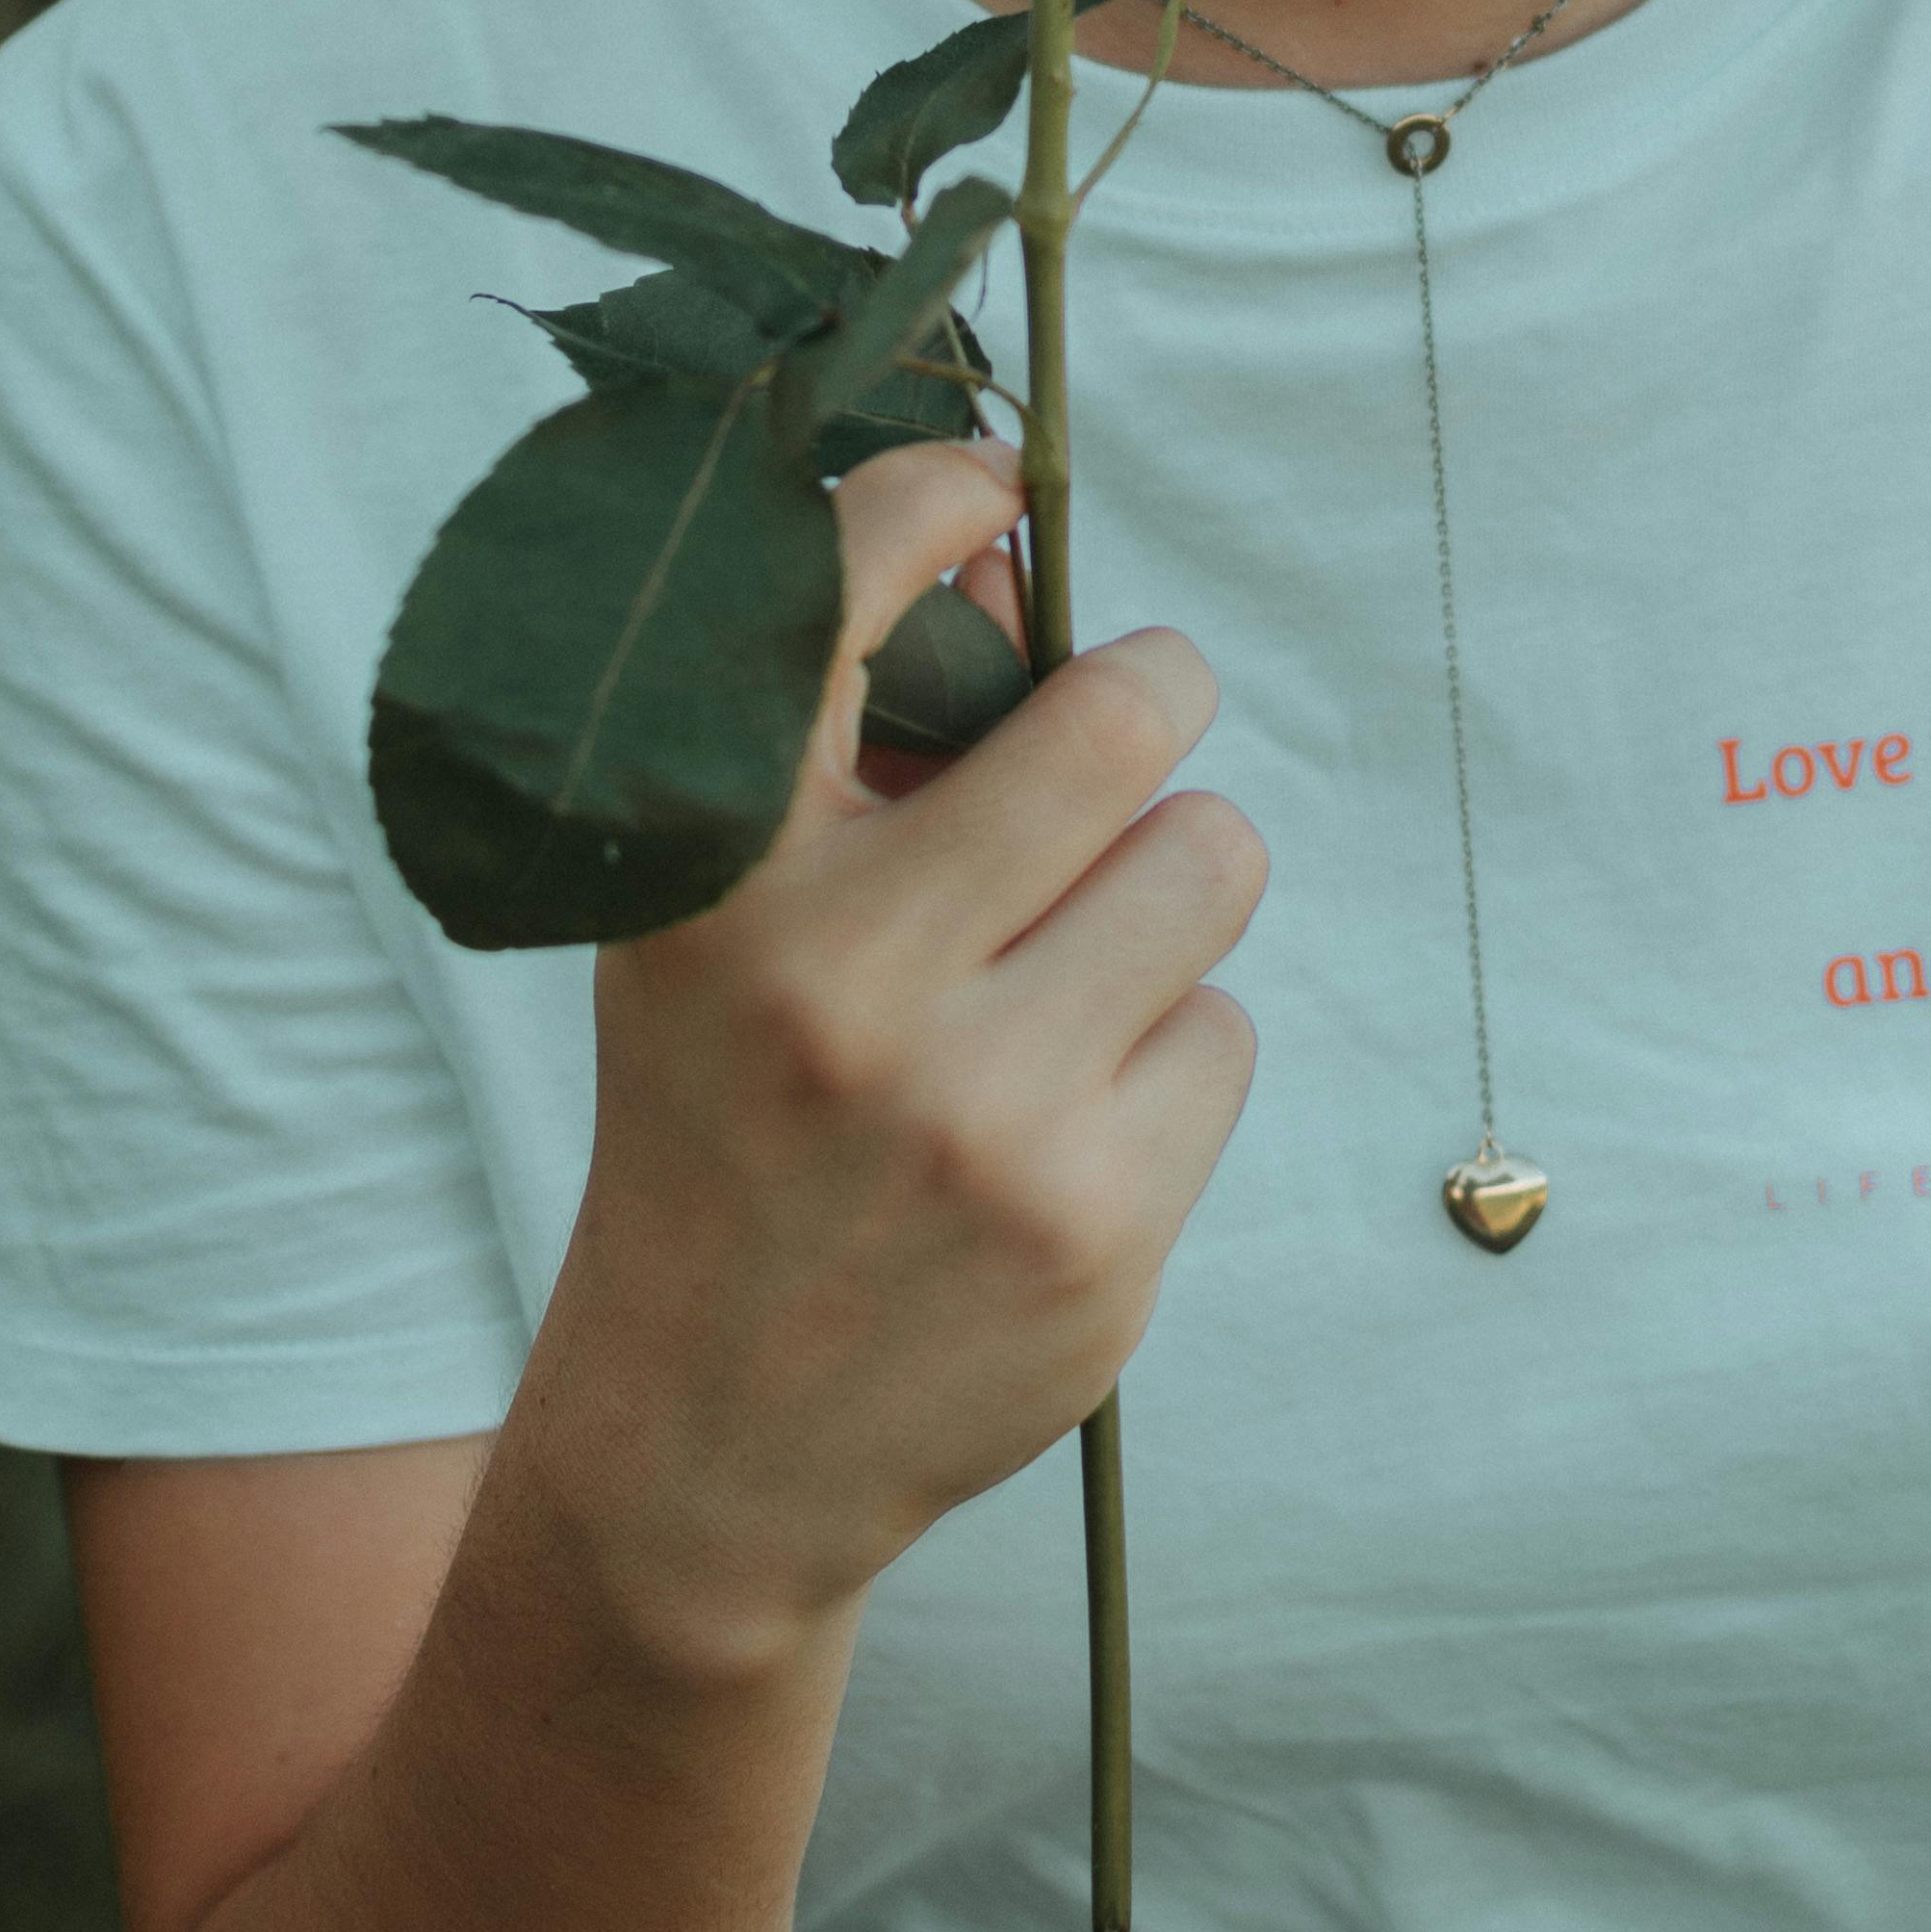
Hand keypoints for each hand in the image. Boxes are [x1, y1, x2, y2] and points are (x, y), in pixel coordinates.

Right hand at [514, 438, 1263, 1671]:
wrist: (701, 1447)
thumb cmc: (728, 1120)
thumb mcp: (722, 922)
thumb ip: (849, 742)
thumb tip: (998, 538)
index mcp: (715, 882)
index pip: (833, 595)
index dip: (933, 493)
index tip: (996, 484)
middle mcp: (841, 983)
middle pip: (1122, 722)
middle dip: (1150, 699)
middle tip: (1131, 729)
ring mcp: (980, 1114)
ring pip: (1209, 867)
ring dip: (1169, 888)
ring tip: (1077, 961)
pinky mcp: (1096, 1227)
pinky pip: (1229, 1035)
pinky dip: (1172, 1057)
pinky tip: (1070, 1120)